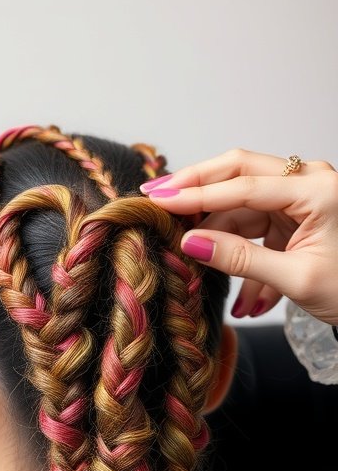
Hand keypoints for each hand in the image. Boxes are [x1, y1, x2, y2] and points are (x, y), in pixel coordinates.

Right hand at [139, 148, 337, 325]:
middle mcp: (309, 182)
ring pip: (242, 204)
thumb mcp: (296, 280)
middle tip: (154, 198)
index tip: (158, 200)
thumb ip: (240, 260)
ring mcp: (302, 197)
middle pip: (238, 173)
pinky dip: (241, 256)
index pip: (242, 185)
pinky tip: (242, 297)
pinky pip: (255, 227)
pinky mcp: (296, 216)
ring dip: (218, 236)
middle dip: (196, 189)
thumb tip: (191, 243)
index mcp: (316, 190)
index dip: (196, 193)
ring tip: (191, 263)